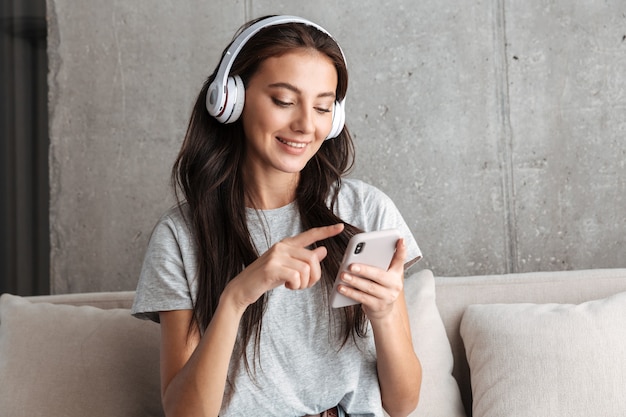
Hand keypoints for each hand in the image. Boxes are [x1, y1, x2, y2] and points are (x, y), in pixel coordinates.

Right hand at [224, 223, 344, 309]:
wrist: (243, 288)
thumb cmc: (266, 278)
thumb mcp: (288, 267)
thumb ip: (304, 258)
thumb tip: (323, 249)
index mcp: (287, 244)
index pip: (310, 235)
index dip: (326, 231)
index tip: (341, 227)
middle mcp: (282, 246)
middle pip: (312, 258)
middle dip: (314, 276)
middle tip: (304, 285)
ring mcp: (276, 256)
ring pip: (306, 269)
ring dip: (304, 283)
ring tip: (294, 286)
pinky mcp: (272, 267)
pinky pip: (296, 277)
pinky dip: (296, 286)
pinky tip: (287, 286)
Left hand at [336, 238, 406, 319]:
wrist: (383, 312)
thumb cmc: (380, 287)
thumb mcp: (383, 274)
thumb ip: (377, 263)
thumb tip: (360, 253)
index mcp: (396, 273)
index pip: (401, 259)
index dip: (402, 249)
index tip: (400, 239)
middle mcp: (395, 284)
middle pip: (379, 275)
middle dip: (364, 270)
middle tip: (350, 266)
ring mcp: (388, 297)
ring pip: (369, 287)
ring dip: (354, 281)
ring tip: (343, 275)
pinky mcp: (378, 306)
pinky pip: (362, 298)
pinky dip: (350, 292)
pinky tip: (341, 288)